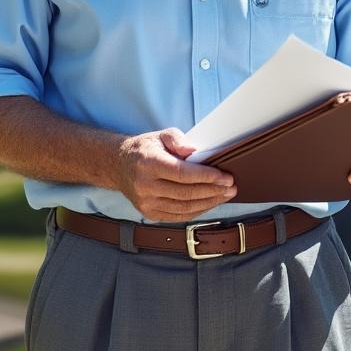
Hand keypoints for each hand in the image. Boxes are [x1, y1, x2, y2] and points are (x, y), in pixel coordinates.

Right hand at [114, 128, 235, 222]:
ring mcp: (146, 203)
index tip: (225, 176)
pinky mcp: (149, 214)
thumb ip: (178, 139)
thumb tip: (194, 151)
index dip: (206, 176)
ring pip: (184, 208)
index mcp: (148, 164)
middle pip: (186, 193)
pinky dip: (198, 210)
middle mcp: (145, 186)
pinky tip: (211, 203)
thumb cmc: (145, 149)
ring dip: (209, 203)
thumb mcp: (160, 135)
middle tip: (232, 187)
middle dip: (213, 191)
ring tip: (226, 195)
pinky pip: (179, 215)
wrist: (119, 166)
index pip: (182, 173)